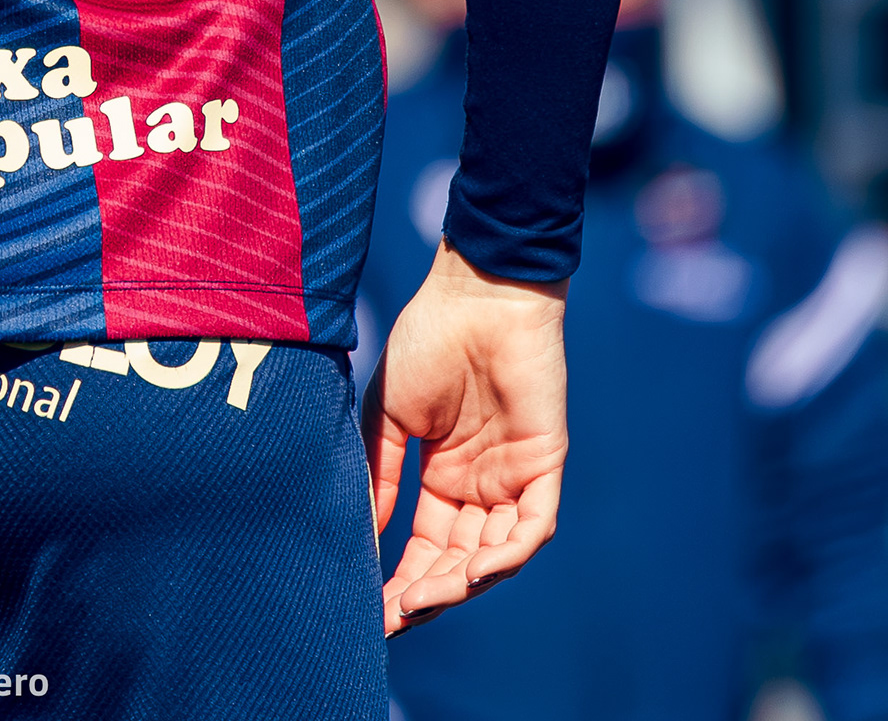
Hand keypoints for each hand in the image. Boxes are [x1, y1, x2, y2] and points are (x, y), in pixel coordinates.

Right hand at [362, 239, 567, 635]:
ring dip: (461, 583)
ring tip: (422, 599)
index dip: (401, 580)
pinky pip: (532, 527)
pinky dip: (507, 555)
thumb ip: (379, 474)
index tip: (371, 611)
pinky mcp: (545, 465)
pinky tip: (473, 570)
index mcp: (445, 476)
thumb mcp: (389, 414)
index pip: (426, 545)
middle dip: (428, 593)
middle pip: (458, 561)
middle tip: (394, 616)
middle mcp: (482, 486)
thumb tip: (362, 537)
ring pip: (495, 555)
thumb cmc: (428, 340)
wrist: (474, 293)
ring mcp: (515, 478)